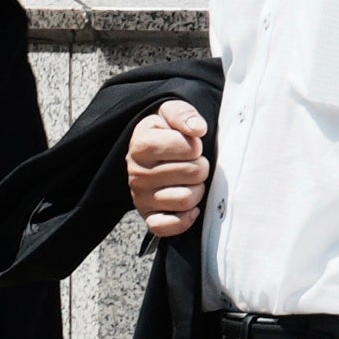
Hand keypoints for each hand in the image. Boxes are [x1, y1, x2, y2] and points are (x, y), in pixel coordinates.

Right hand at [126, 100, 209, 238]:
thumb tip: (197, 130)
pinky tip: (190, 207)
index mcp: (141, 144)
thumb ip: (184, 115)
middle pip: (193, 174)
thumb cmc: (166, 130)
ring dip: (197, 190)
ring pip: (186, 199)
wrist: (151, 149)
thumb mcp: (171, 111)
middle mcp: (136, 173)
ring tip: (190, 181)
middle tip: (194, 163)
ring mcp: (140, 197)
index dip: (197, 146)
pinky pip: (167, 227)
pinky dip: (184, 219)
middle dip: (201, 167)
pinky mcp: (147, 216)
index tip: (190, 144)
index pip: (188, 148)